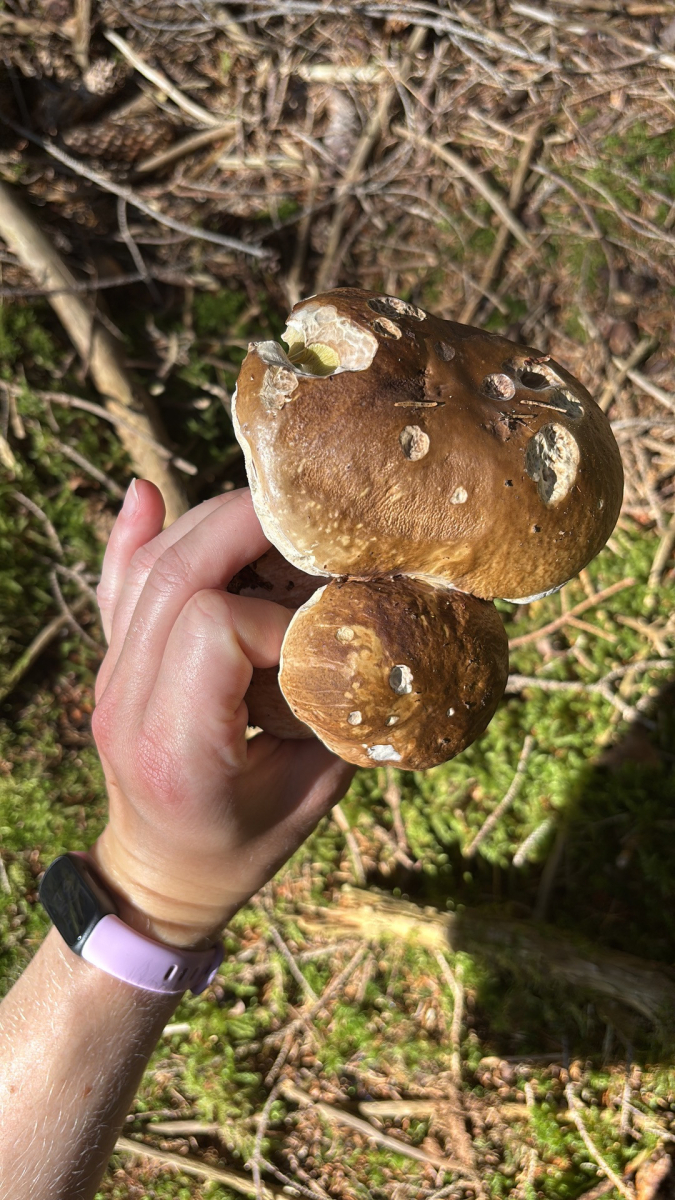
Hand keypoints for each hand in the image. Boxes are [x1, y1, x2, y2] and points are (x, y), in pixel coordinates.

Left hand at [90, 482, 353, 946]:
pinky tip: (150, 495)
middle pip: (174, 573)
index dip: (276, 613)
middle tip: (310, 522)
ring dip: (214, 524)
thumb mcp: (311, 794)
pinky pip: (117, 584)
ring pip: (148, 567)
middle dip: (247, 528)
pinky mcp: (111, 663)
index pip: (212, 626)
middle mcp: (126, 702)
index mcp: (177, 749)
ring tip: (273, 518)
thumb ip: (339, 711)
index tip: (317, 636)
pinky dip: (138, 535)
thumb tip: (384, 625)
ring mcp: (109, 678)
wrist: (157, 874)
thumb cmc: (243, 846)